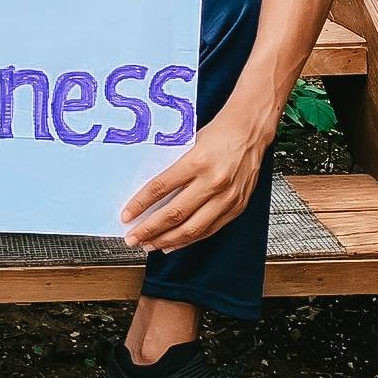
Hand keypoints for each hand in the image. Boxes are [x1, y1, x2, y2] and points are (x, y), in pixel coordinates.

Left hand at [120, 116, 265, 252]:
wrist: (250, 132)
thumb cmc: (219, 134)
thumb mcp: (189, 145)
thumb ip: (173, 168)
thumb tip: (149, 193)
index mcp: (197, 161)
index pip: (160, 188)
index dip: (140, 205)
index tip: (126, 215)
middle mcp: (213, 181)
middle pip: (174, 214)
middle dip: (150, 230)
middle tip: (133, 238)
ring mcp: (227, 197)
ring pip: (192, 228)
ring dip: (167, 240)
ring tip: (150, 244)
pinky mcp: (237, 206)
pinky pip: (209, 229)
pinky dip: (190, 239)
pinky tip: (174, 243)